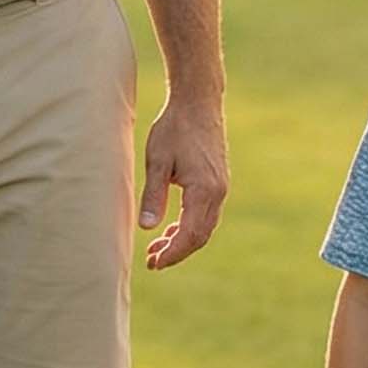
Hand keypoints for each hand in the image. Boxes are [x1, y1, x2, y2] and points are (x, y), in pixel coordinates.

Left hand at [138, 94, 227, 270]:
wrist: (198, 103)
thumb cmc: (175, 128)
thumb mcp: (157, 161)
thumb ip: (153, 196)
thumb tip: (146, 228)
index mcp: (204, 190)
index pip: (190, 235)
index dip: (172, 254)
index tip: (153, 263)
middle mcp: (218, 192)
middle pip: (200, 236)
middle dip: (176, 252)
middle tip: (151, 261)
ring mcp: (221, 188)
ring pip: (204, 227)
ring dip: (182, 241)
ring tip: (157, 248)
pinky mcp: (218, 182)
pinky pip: (206, 214)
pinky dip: (189, 226)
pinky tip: (172, 228)